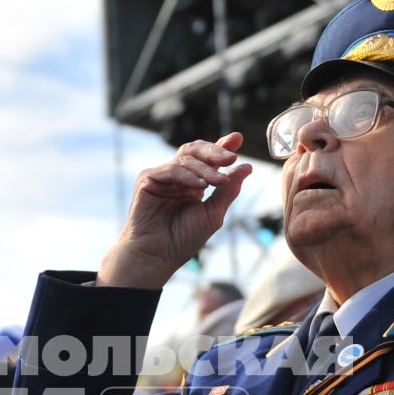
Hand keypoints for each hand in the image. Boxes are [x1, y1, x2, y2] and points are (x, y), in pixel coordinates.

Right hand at [98, 134, 253, 289]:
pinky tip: (200, 186)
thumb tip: (246, 167)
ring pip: (186, 159)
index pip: (208, 159)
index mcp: (192, 184)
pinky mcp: (147, 180)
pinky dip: (187, 175)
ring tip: (219, 181)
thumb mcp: (213, 214)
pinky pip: (171, 169)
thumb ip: (228, 190)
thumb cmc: (182, 240)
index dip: (222, 147)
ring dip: (206, 169)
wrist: (157, 256)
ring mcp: (161, 177)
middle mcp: (177, 177)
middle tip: (231, 156)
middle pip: (196, 151)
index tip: (237, 138)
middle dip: (215, 151)